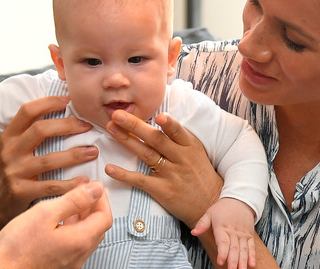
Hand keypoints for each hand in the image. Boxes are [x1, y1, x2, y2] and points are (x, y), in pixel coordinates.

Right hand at [0, 96, 98, 240]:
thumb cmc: (15, 171)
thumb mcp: (15, 148)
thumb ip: (31, 132)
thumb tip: (61, 108)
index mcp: (9, 136)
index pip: (27, 111)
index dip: (48, 102)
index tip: (69, 100)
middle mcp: (10, 151)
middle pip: (40, 130)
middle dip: (68, 125)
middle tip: (87, 126)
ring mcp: (14, 172)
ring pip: (48, 159)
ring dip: (75, 155)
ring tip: (93, 151)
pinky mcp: (21, 192)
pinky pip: (50, 186)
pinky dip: (70, 183)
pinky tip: (84, 181)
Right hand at [0, 181, 111, 268]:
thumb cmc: (17, 245)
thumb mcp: (45, 213)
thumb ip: (73, 200)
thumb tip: (95, 190)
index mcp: (80, 241)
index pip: (105, 216)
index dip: (101, 198)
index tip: (92, 185)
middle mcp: (79, 256)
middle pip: (98, 227)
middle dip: (94, 206)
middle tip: (83, 190)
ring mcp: (70, 264)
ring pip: (86, 236)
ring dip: (83, 217)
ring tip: (70, 202)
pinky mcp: (59, 266)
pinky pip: (74, 245)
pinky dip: (72, 228)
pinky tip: (58, 221)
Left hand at [104, 110, 222, 226]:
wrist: (210, 204)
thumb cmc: (200, 174)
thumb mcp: (196, 152)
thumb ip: (179, 137)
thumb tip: (158, 117)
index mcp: (190, 146)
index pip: (178, 132)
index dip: (169, 124)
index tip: (158, 115)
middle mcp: (181, 158)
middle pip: (156, 139)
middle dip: (135, 125)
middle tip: (117, 114)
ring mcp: (171, 175)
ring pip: (146, 154)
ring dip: (126, 140)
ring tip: (111, 129)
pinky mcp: (162, 191)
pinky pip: (140, 181)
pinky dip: (124, 175)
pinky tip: (109, 168)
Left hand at [192, 198, 255, 268]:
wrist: (239, 200)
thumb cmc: (222, 208)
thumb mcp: (209, 213)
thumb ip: (202, 224)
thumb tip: (193, 232)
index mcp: (222, 227)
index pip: (223, 242)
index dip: (222, 252)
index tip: (220, 261)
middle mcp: (233, 232)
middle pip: (234, 248)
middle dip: (233, 260)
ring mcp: (242, 234)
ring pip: (243, 249)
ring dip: (243, 260)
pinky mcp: (249, 235)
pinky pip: (251, 246)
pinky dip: (252, 255)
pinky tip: (252, 264)